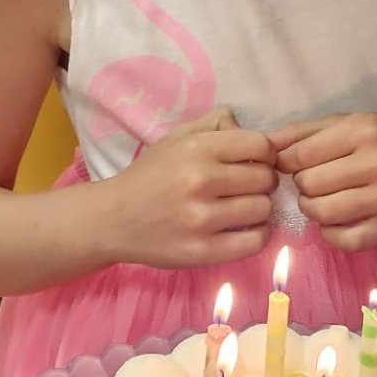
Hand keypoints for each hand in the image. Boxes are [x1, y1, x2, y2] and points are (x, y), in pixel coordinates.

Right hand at [108, 108, 276, 267]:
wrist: (111, 219)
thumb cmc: (148, 176)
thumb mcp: (174, 139)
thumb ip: (214, 124)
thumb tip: (251, 129)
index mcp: (196, 149)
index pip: (260, 145)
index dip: (266, 154)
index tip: (256, 162)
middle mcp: (199, 181)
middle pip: (265, 178)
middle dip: (263, 181)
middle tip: (247, 188)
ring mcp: (200, 219)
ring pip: (263, 209)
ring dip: (260, 209)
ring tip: (243, 209)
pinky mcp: (202, 251)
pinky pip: (255, 242)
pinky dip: (258, 235)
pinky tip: (245, 230)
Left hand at [272, 113, 376, 249]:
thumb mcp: (348, 122)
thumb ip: (304, 132)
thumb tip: (263, 146)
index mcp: (363, 132)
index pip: (301, 155)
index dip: (286, 162)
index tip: (293, 164)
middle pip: (309, 184)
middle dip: (302, 185)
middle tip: (313, 181)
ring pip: (323, 213)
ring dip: (312, 208)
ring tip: (321, 199)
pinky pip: (346, 240)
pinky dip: (330, 234)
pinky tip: (333, 221)